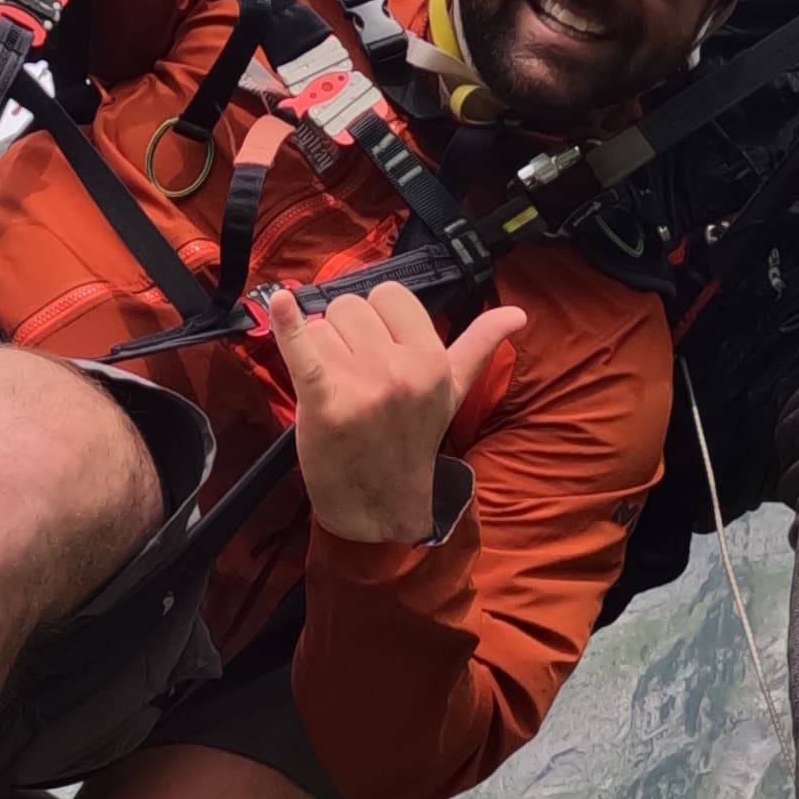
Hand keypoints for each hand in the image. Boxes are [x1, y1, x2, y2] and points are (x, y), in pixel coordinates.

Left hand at [268, 281, 521, 546]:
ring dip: (320, 351)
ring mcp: (362, 387)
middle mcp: (400, 369)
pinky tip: (280, 302)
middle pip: (349, 306)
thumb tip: (519, 314)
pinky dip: (286, 327)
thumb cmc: (412, 439)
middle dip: (345, 334)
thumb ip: (479, 346)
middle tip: (354, 374)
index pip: (389, 294)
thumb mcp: (452, 391)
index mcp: (432, 359)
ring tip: (336, 386)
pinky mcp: (322, 404)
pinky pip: (302, 352)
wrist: (380, 503)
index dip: (377, 318)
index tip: (378, 347)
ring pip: (321, 327)